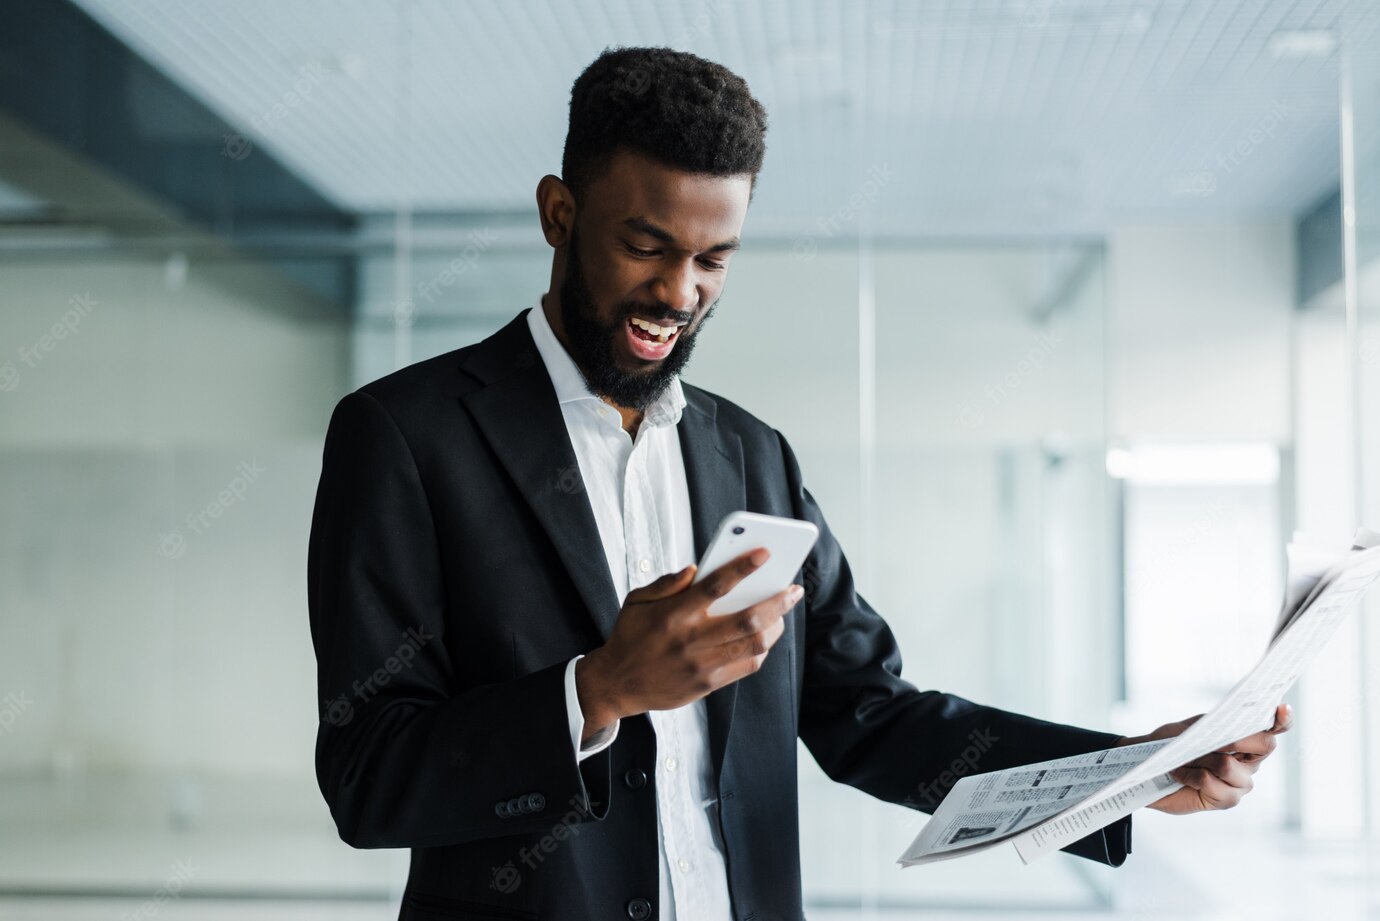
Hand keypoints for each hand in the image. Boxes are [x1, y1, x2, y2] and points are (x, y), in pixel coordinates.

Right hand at [574, 548, 801, 740]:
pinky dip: (762, 649)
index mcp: (673, 615)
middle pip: (746, 619)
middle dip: (776, 602)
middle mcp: (691, 640)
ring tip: (782, 612)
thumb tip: (695, 569)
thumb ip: (666, 583)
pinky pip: (746, 665)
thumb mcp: (636, 601)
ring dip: (776, 626)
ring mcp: (702, 665)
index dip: (743, 567)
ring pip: (754, 644)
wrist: (617, 684)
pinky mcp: (708, 684)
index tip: (765, 553)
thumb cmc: (630, 637)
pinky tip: (765, 636)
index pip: (715, 586)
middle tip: (793, 589)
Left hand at [1116, 703, 1292, 814]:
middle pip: (1264, 745)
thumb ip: (1217, 727)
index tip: (1282, 708)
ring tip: (1183, 760)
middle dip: (1237, 739)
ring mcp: (1241, 783)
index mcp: (1245, 740)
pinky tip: (1180, 775)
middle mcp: (1249, 762)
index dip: (1283, 719)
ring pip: (1230, 767)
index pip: (1273, 729)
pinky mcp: (1226, 800)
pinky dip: (1192, 776)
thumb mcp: (1193, 728)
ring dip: (1201, 760)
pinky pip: (1214, 785)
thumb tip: (1235, 733)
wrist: (1148, 767)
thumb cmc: (1171, 744)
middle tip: (1212, 740)